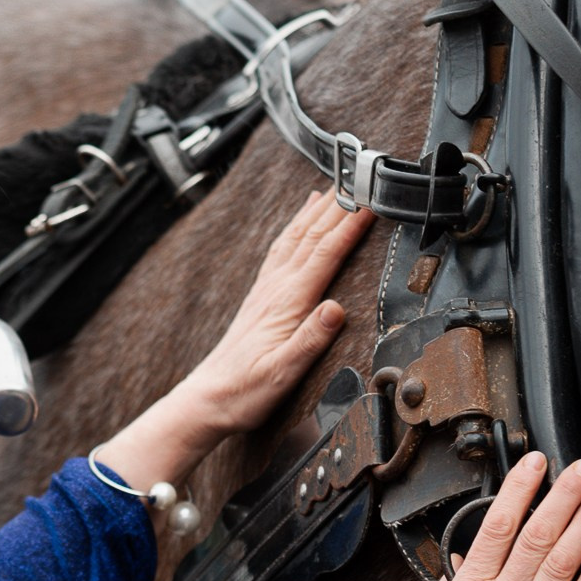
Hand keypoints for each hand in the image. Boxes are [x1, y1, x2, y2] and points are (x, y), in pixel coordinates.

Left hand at [185, 190, 373, 434]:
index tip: (370, 204)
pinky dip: (293, 231)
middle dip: (336, 207)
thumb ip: (310, 340)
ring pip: (293, 239)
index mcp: (287, 302)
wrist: (209, 399)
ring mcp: (265, 290)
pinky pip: (280, 253)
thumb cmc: (246, 390)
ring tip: (330, 189)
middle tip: (358, 181)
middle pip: (310, 237)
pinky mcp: (260, 298)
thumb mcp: (283, 373)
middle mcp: (275, 289)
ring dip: (313, 213)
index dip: (349, 227)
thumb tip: (335, 309)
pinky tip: (297, 227)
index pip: (325, 254)